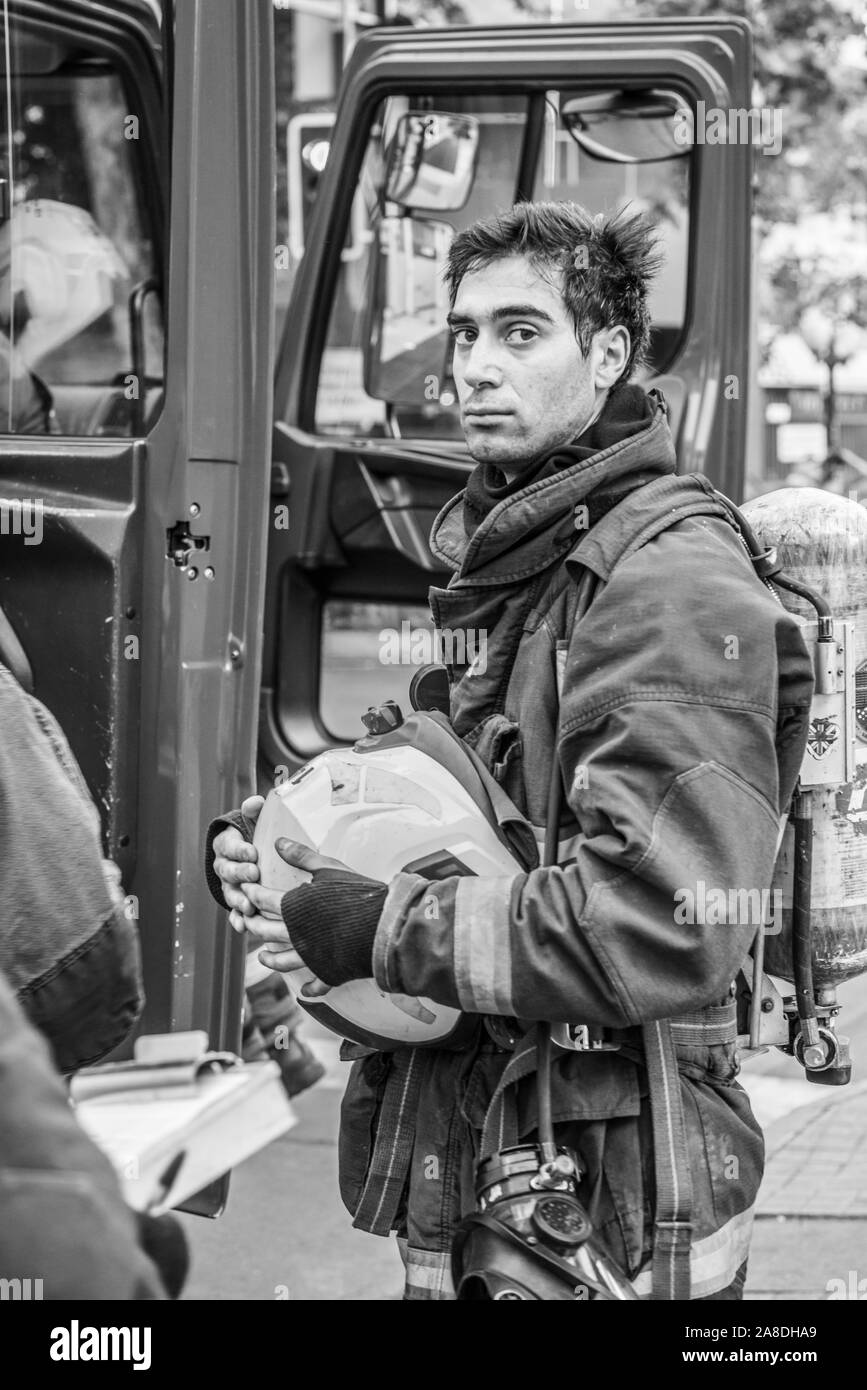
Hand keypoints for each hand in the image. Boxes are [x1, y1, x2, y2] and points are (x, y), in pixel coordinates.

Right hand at [212, 795, 264, 920]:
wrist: (254, 857)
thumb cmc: (256, 837)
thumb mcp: (255, 822)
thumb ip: (254, 811)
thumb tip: (255, 802)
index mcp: (226, 845)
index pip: (228, 846)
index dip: (239, 850)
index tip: (253, 852)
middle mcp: (224, 867)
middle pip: (227, 871)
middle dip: (240, 873)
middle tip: (254, 874)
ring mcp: (228, 886)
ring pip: (229, 894)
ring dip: (238, 900)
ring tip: (250, 906)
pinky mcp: (236, 903)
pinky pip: (233, 915)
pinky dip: (237, 921)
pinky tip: (243, 927)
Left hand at [235, 838, 348, 995]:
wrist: (384, 925)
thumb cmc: (358, 893)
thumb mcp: (329, 868)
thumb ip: (302, 856)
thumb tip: (278, 842)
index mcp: (293, 907)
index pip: (262, 899)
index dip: (250, 892)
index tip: (243, 889)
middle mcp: (296, 935)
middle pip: (265, 930)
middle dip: (251, 923)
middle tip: (245, 919)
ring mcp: (311, 957)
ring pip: (282, 960)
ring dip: (270, 959)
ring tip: (262, 956)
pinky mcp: (328, 972)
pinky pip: (315, 983)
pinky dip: (309, 988)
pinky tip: (303, 990)